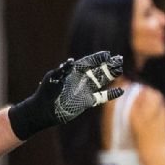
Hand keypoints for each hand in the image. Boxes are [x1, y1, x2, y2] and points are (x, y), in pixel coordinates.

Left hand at [7, 51, 124, 139]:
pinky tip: (120, 91)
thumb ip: (63, 70)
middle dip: (108, 64)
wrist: (44, 110)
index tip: (108, 54)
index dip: (98, 58)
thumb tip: (70, 61)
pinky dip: (111, 94)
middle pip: (98, 69)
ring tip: (120, 69)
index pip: (88, 62)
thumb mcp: (53, 78)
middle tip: (119, 58)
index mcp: (73, 72)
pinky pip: (102, 97)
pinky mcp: (87, 102)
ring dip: (111, 75)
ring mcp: (85, 90)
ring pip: (101, 81)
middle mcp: (81, 79)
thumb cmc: (46, 92)